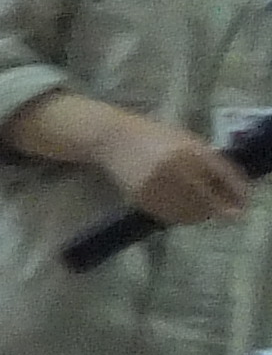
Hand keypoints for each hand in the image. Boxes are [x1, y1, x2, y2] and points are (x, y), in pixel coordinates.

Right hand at [97, 117, 254, 228]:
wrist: (112, 139)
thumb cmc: (154, 137)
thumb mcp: (186, 141)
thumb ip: (208, 162)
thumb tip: (230, 191)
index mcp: (191, 149)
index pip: (224, 175)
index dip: (237, 192)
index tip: (243, 204)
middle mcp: (176, 167)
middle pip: (208, 200)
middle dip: (219, 209)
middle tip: (222, 212)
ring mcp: (157, 184)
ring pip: (189, 212)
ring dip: (199, 215)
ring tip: (199, 210)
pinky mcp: (141, 196)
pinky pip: (168, 215)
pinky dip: (179, 216)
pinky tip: (179, 210)